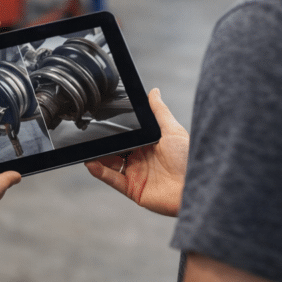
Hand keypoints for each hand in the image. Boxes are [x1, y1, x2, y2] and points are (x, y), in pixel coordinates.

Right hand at [85, 88, 188, 216]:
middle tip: (91, 134)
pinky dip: (100, 172)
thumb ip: (159, 111)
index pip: (127, 135)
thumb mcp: (173, 130)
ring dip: (97, 157)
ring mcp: (136, 174)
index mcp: (149, 145)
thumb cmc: (190, 159)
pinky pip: (113, 179)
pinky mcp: (133, 189)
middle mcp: (141, 159)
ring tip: (86, 148)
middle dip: (103, 143)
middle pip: (116, 149)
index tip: (102, 121)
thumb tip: (153, 92)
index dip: (115, 130)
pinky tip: (91, 162)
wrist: (194, 187)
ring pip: (110, 164)